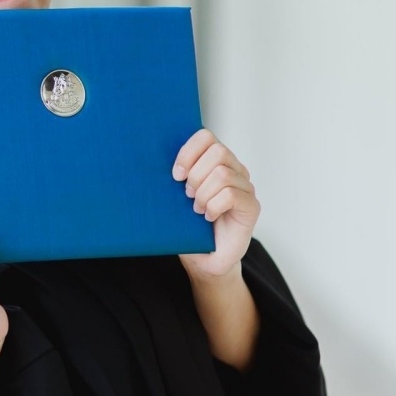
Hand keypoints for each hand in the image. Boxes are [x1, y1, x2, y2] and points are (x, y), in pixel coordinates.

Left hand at [172, 129, 260, 278]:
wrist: (205, 258)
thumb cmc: (188, 226)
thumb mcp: (174, 198)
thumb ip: (171, 178)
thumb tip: (144, 161)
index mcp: (216, 162)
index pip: (206, 136)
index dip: (187, 152)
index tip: (175, 175)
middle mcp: (235, 170)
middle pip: (218, 151)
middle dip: (196, 175)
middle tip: (187, 195)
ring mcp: (245, 187)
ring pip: (223, 174)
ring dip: (203, 194)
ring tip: (197, 209)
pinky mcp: (252, 206)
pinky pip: (231, 195)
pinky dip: (213, 206)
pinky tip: (208, 216)